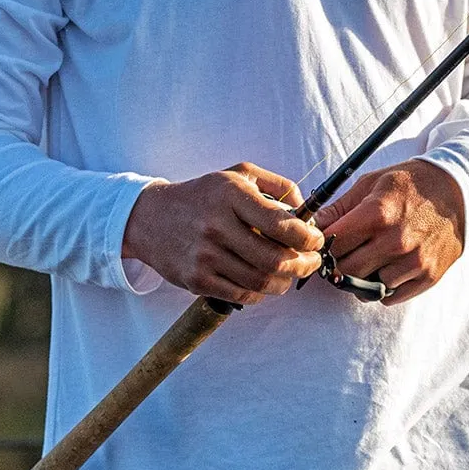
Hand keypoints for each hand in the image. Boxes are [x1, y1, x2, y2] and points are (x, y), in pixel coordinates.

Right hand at [122, 163, 324, 306]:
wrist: (152, 218)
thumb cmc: (204, 195)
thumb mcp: (239, 174)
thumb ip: (278, 186)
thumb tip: (306, 211)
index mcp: (230, 195)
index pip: (281, 224)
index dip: (307, 237)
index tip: (316, 240)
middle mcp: (217, 225)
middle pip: (275, 259)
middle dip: (303, 264)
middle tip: (311, 262)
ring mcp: (205, 255)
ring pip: (261, 281)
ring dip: (284, 282)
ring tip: (289, 273)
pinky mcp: (196, 279)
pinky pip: (241, 295)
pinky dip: (261, 292)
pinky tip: (264, 281)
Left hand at [312, 159, 465, 305]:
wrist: (458, 193)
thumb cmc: (410, 185)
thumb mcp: (372, 183)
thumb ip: (340, 207)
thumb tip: (311, 225)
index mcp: (378, 213)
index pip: (333, 244)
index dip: (324, 244)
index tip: (326, 242)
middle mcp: (395, 241)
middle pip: (346, 270)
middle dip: (338, 263)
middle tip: (342, 253)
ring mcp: (413, 262)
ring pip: (365, 288)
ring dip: (360, 278)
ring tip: (366, 259)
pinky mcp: (428, 277)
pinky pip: (389, 298)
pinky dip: (381, 287)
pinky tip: (384, 267)